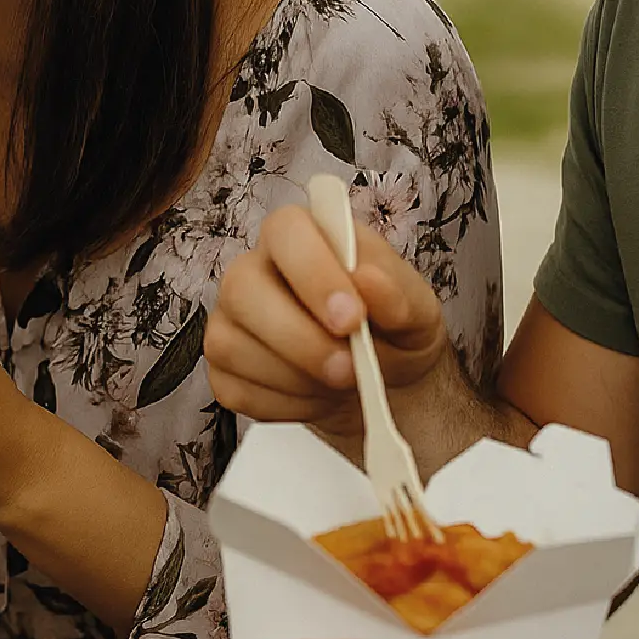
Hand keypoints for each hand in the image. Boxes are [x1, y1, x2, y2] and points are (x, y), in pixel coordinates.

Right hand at [206, 204, 450, 439]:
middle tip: (350, 370)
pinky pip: (236, 390)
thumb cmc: (391, 328)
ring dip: (295, 379)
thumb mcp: (415, 307)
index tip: (352, 318)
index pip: (285, 233)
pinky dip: (285, 406)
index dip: (313, 274)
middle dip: (298, 339)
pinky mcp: (222, 369)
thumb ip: (398, 292)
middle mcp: (251, 270)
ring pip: (232, 346)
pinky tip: (315, 398)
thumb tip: (369, 282)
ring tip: (341, 384)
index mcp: (297, 236)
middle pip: (242, 289)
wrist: (382, 379)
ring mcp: (229, 320)